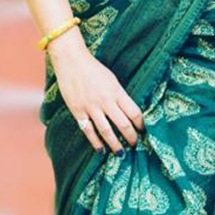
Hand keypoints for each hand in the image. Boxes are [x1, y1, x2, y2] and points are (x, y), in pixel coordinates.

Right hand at [47, 30, 143, 152]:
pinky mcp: (78, 111)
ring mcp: (91, 107)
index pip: (134, 112)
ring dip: (115, 144)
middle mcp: (105, 101)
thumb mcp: (112, 80)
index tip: (143, 130)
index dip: (141, 124)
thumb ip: (120, 95)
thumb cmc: (93, 69)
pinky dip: (95, 142)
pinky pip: (88, 130)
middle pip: (123, 125)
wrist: (71, 61)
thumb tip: (128, 112)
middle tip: (135, 145)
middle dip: (131, 137)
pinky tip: (101, 150)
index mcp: (116, 92)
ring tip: (120, 153)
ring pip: (106, 131)